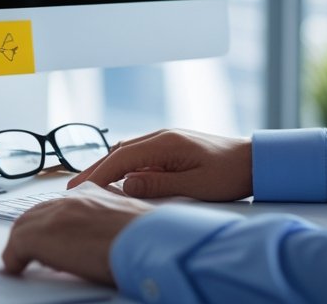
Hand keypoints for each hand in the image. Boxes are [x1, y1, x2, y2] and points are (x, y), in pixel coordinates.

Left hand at [1, 189, 150, 285]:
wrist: (150, 244)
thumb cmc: (150, 239)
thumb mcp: (132, 222)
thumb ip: (114, 221)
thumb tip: (111, 235)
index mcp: (94, 195)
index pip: (61, 205)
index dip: (53, 223)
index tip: (53, 237)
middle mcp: (72, 200)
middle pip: (38, 212)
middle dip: (33, 232)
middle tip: (31, 251)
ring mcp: (55, 215)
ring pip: (24, 226)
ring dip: (22, 244)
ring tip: (22, 261)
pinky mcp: (41, 235)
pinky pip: (16, 246)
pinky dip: (14, 258)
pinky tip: (16, 268)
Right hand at [68, 128, 252, 200]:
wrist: (254, 160)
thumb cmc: (229, 173)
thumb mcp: (196, 185)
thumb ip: (160, 184)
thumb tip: (127, 183)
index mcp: (165, 143)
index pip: (122, 158)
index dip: (99, 173)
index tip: (80, 188)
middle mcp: (161, 137)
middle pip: (118, 152)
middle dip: (95, 170)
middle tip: (72, 188)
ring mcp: (165, 140)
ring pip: (126, 152)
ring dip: (106, 167)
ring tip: (88, 185)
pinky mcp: (170, 147)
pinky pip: (138, 155)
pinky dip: (121, 165)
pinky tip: (116, 177)